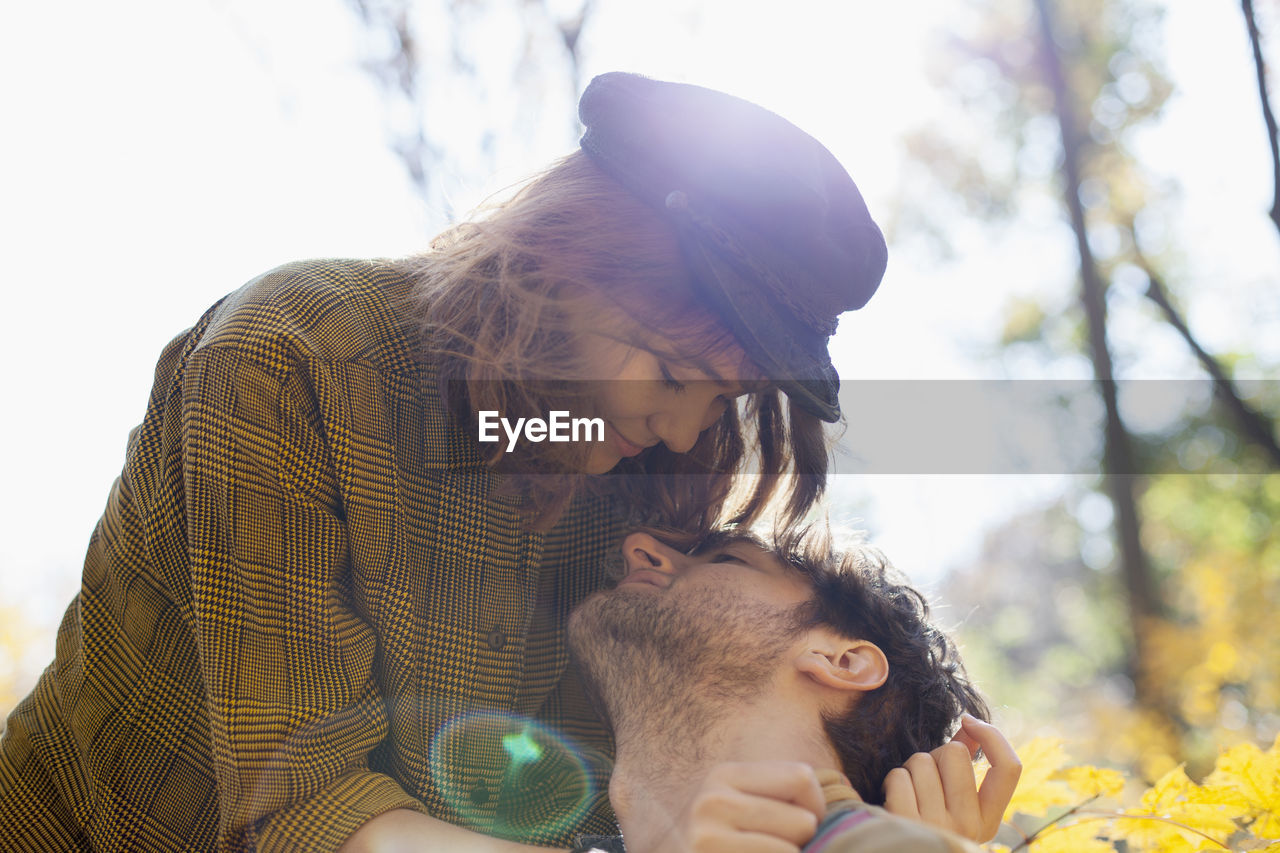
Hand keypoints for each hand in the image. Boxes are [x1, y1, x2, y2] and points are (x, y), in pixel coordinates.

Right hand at [668, 761, 826, 852]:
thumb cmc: (728, 839)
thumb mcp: (744, 802)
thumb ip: (780, 791)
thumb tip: (845, 792)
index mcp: (724, 775)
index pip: (802, 778)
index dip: (815, 804)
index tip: (803, 822)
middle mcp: (712, 802)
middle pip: (803, 821)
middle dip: (804, 840)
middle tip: (786, 847)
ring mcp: (708, 840)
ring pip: (791, 851)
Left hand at [882, 714, 1021, 841]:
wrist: (900, 851)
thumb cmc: (927, 822)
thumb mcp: (955, 803)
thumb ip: (964, 765)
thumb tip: (970, 723)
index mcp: (987, 822)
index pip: (1009, 768)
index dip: (992, 736)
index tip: (969, 721)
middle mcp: (968, 827)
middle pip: (956, 752)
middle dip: (934, 754)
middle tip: (925, 778)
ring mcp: (938, 827)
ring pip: (922, 761)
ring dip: (909, 769)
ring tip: (909, 793)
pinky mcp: (906, 824)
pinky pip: (899, 777)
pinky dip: (892, 781)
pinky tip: (894, 800)